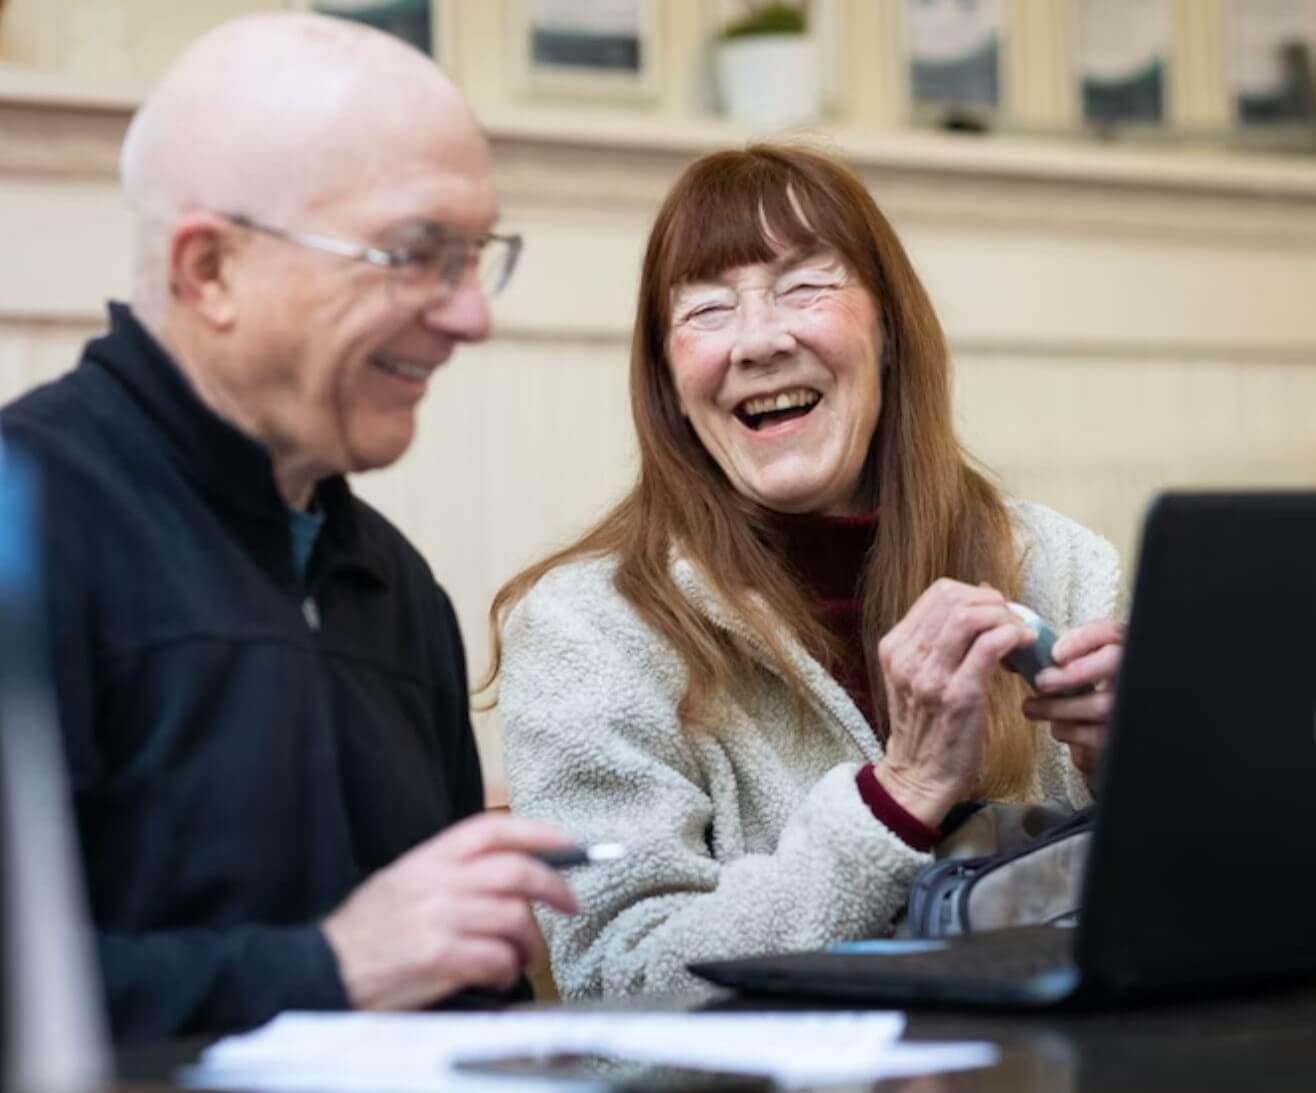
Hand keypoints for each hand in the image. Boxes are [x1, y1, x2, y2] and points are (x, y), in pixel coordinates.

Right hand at [322, 812, 578, 1010]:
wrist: (324, 969)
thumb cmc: (369, 929)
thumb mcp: (405, 880)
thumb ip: (454, 870)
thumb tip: (515, 869)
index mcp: (429, 858)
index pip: (494, 830)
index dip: (539, 832)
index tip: (572, 844)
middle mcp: (438, 882)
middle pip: (517, 872)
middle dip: (556, 888)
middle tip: (572, 904)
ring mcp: (440, 920)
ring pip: (515, 919)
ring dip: (530, 941)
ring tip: (523, 954)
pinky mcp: (440, 959)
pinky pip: (497, 958)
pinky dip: (508, 969)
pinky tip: (499, 975)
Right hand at [876, 579, 1036, 825]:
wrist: (919, 777)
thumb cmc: (926, 728)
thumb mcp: (914, 677)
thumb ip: (934, 644)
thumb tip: (978, 609)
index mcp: (895, 647)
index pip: (938, 593)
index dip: (974, 594)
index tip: (993, 612)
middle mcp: (907, 657)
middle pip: (953, 598)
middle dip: (992, 602)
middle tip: (1011, 622)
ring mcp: (930, 677)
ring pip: (969, 616)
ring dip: (1003, 617)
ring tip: (1017, 634)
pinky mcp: (959, 697)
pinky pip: (989, 646)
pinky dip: (1012, 636)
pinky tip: (1023, 645)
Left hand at [1021, 618, 1123, 777]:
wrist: (1097, 738)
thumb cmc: (1079, 697)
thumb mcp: (1070, 670)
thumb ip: (1054, 658)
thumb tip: (1015, 653)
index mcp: (1118, 650)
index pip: (1110, 632)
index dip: (1084, 639)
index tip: (1055, 653)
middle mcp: (1131, 675)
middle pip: (1114, 663)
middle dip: (1074, 673)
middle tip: (1042, 681)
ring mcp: (1130, 706)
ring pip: (1101, 704)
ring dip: (1057, 707)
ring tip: (1032, 707)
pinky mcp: (1119, 736)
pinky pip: (1094, 735)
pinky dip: (1068, 730)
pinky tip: (1058, 726)